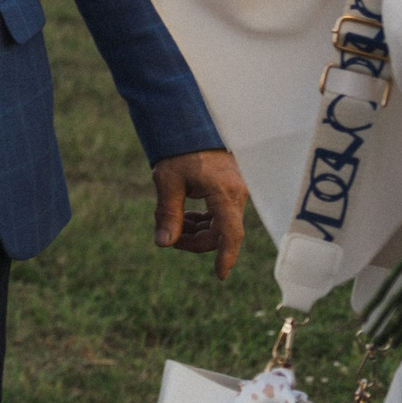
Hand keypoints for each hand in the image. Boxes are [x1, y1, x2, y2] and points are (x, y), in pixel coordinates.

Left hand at [151, 147, 250, 279]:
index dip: (226, 256)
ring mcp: (238, 192)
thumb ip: (167, 214)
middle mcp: (238, 194)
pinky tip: (185, 218)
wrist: (191, 127)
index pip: (230, 233)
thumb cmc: (178, 152)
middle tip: (168, 237)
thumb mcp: (167, 182)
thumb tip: (163, 243)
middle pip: (221, 233)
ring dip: (197, 231)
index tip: (219, 275)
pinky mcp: (233, 191)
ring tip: (174, 225)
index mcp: (224, 192)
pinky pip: (221, 215)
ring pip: (221, 226)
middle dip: (195, 240)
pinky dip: (204, 221)